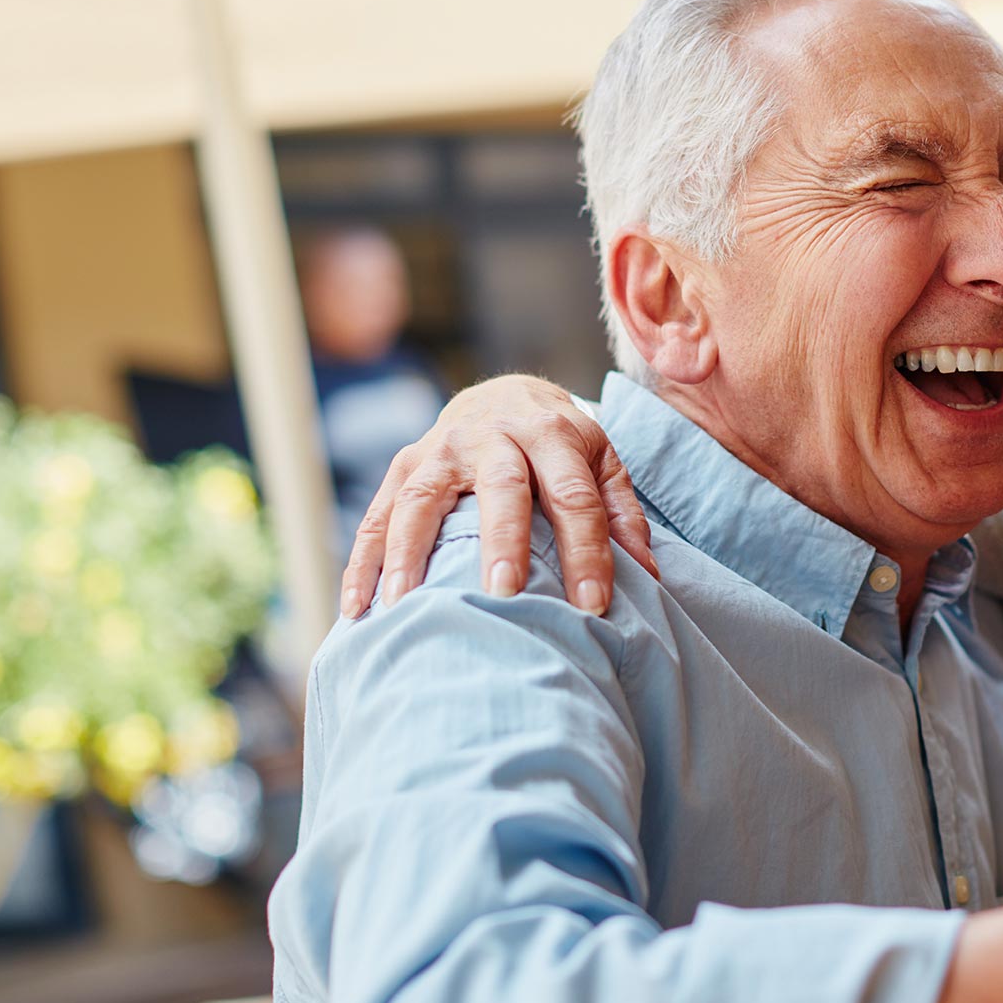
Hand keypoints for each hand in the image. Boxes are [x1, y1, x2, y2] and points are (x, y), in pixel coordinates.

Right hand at [338, 376, 655, 618]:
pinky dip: (364, 561)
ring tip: (401, 606)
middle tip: (502, 594)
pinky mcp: (403, 464)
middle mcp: (495, 436)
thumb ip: (622, 514)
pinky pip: (378, 514)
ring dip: (409, 553)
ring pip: (421, 498)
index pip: (574, 497)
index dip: (587, 551)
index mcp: (553, 435)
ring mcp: (441, 449)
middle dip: (502, 541)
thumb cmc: (560, 446)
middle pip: (501, 489)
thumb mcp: (602, 464)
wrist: (504, 395)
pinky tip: (355, 607)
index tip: (594, 605)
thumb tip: (647, 576)